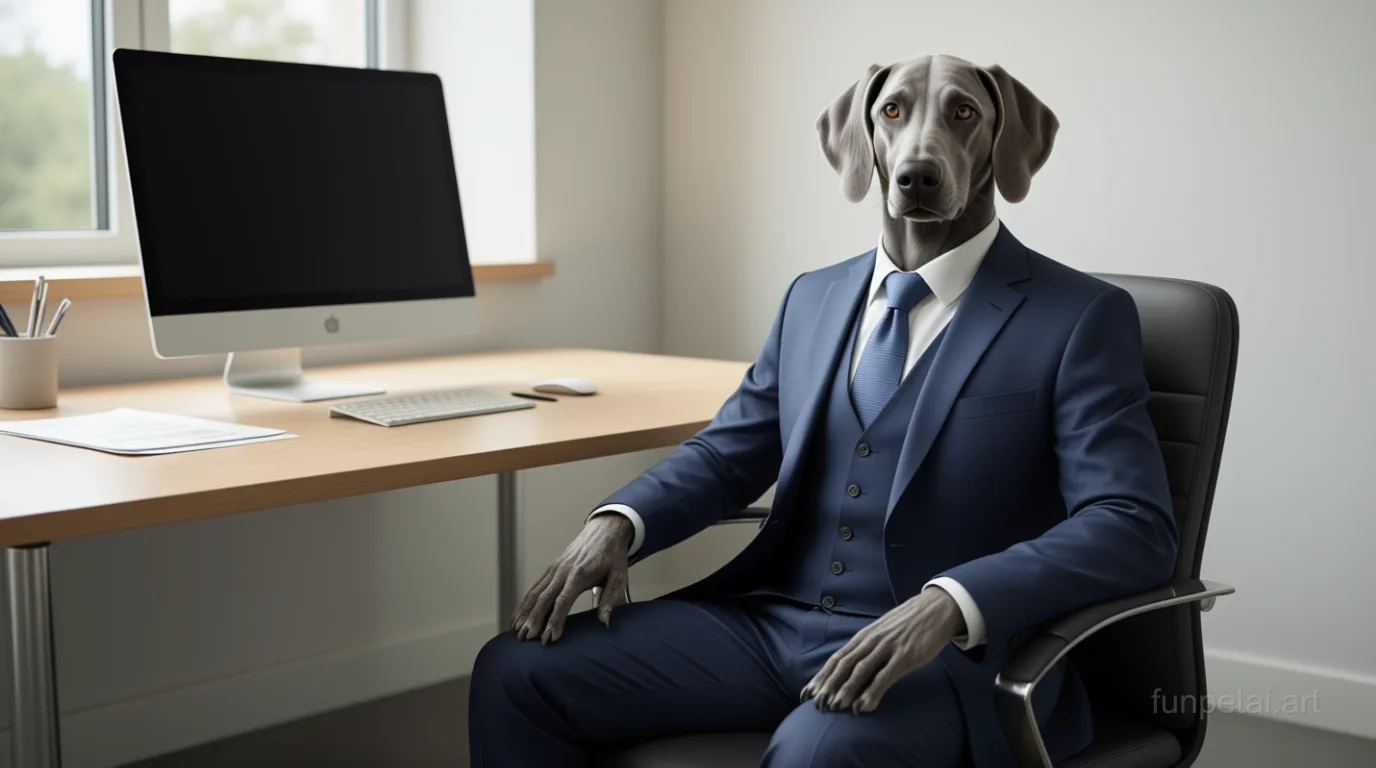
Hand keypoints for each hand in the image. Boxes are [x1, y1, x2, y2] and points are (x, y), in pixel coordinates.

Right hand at [510, 514, 632, 644]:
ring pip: (535, 593)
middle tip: (526, 640)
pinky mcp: (551, 569)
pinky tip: (517, 617)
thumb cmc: (613, 556)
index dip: (555, 620)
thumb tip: (605, 622)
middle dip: (534, 620)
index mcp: (580, 574)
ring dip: (524, 613)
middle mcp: (562, 571)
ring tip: (516, 633)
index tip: (549, 638)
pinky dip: (524, 603)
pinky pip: (534, 588)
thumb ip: (612, 599)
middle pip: (544, 598)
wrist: (605, 530)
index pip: (563, 600)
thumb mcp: (619, 576)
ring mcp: (554, 569)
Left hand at [801, 586, 964, 713]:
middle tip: (817, 705)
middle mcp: (871, 641)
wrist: (936, 608)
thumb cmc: (907, 625)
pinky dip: (872, 692)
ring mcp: (887, 647)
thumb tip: (853, 671)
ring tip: (835, 707)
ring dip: (846, 689)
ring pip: (860, 670)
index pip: (836, 658)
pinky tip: (864, 707)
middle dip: (828, 685)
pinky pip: (885, 676)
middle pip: (843, 665)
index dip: (821, 676)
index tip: (807, 693)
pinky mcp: (905, 655)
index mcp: (864, 637)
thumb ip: (869, 649)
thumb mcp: (883, 634)